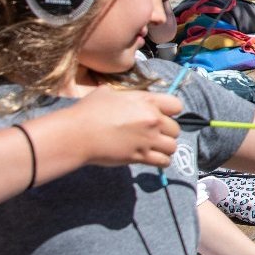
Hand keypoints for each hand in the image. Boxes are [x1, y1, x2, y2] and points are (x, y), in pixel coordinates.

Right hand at [57, 88, 181, 166]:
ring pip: (173, 146)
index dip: (171, 111)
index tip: (162, 115)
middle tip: (153, 134)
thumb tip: (123, 97)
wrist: (77, 134)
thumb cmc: (88, 111)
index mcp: (146, 101)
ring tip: (153, 147)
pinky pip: (164, 161)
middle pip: (176, 129)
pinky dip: (161, 161)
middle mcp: (152, 120)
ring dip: (165, 147)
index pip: (177, 105)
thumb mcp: (108, 93)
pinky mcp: (141, 156)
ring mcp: (148, 139)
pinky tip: (152, 158)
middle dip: (166, 132)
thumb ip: (124, 95)